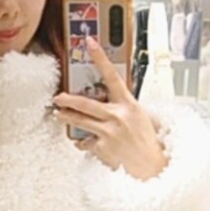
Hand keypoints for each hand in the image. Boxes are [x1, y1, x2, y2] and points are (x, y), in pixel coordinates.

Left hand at [53, 37, 167, 180]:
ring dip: (66, 118)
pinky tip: (84, 144)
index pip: (112, 76)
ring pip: (80, 122)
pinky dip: (84, 143)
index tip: (90, 44)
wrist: (151, 166)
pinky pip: (86, 143)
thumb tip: (108, 101)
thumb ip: (123, 107)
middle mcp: (117, 116)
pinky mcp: (102, 149)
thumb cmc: (147, 142)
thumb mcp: (140, 117)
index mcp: (129, 104)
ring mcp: (108, 133)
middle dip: (67, 99)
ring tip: (58, 115)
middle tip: (58, 97)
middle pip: (85, 103)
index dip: (100, 58)